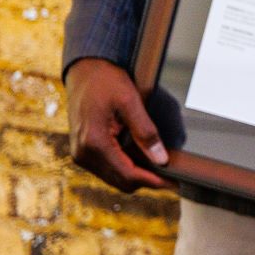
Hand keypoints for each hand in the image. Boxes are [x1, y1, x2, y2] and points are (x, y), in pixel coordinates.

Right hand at [64, 58, 172, 191]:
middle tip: (171, 177)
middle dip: (146, 181)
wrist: (85, 71)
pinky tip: (141, 160)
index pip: (127, 174)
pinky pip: (107, 168)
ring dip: (135, 176)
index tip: (173, 183)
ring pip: (113, 178)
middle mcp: (83, 154)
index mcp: (94, 143)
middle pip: (120, 181)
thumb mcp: (130, 102)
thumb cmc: (105, 82)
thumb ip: (145, 131)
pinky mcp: (83, 151)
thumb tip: (160, 158)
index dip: (152, 181)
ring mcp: (81, 154)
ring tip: (159, 168)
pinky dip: (124, 168)